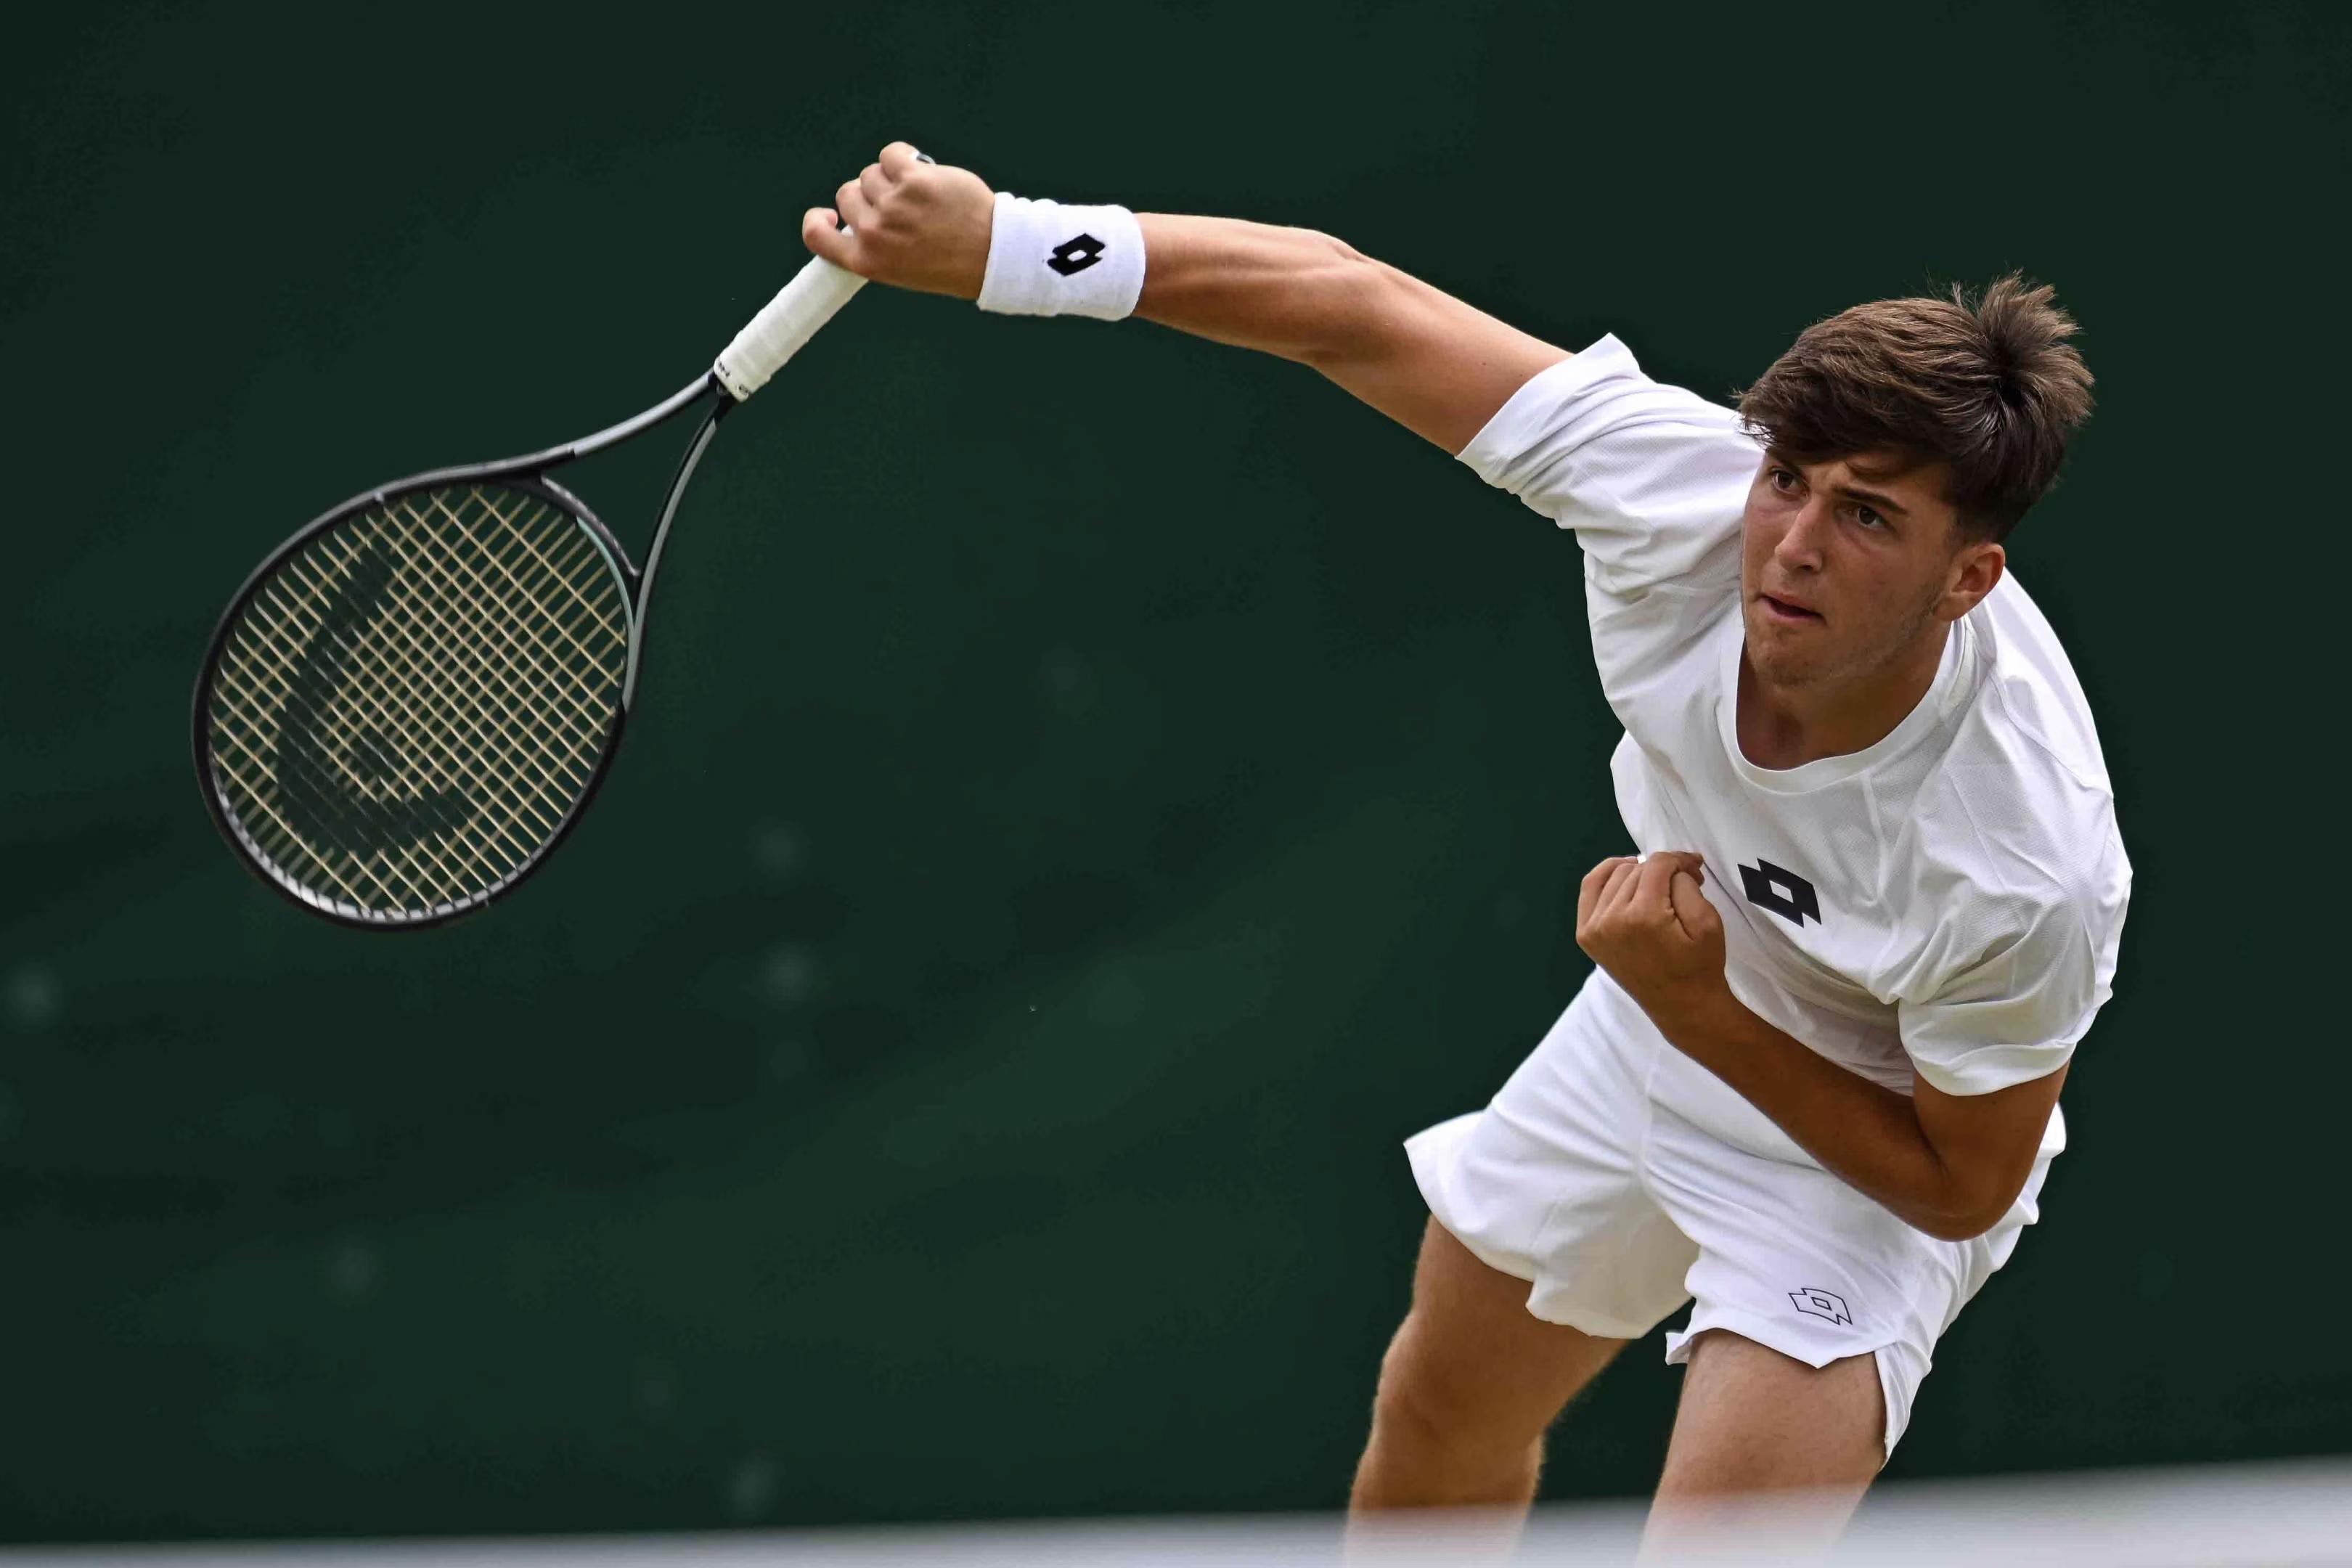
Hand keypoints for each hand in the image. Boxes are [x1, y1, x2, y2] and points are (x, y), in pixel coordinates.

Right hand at [802, 141, 996, 300]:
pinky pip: (891, 154)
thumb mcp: (901, 270)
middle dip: (868, 195)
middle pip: (847, 193)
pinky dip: (903, 157)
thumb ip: (874, 244)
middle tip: (899, 206)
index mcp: (867, 261)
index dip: (816, 220)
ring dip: (890, 177)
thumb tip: (857, 212)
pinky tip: (921, 169)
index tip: (828, 214)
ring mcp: (893, 204)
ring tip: (918, 193)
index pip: (816, 237)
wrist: (992, 255)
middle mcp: (874, 233)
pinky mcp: (914, 179)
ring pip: (871, 173)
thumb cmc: (950, 263)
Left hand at [1574, 851, 1731, 1038]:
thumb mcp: (1707, 922)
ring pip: (1615, 875)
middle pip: (1637, 869)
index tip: (1695, 866)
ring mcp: (1594, 929)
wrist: (1682, 1006)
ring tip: (1660, 884)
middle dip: (1664, 868)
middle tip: (1686, 880)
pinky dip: (1607, 876)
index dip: (1680, 860)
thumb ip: (1687, 885)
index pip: (1658, 865)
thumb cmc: (1700, 966)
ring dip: (1639, 873)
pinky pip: (1590, 889)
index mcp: (1643, 916)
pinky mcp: (1586, 935)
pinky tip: (1626, 874)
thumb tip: (1671, 867)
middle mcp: (1611, 920)